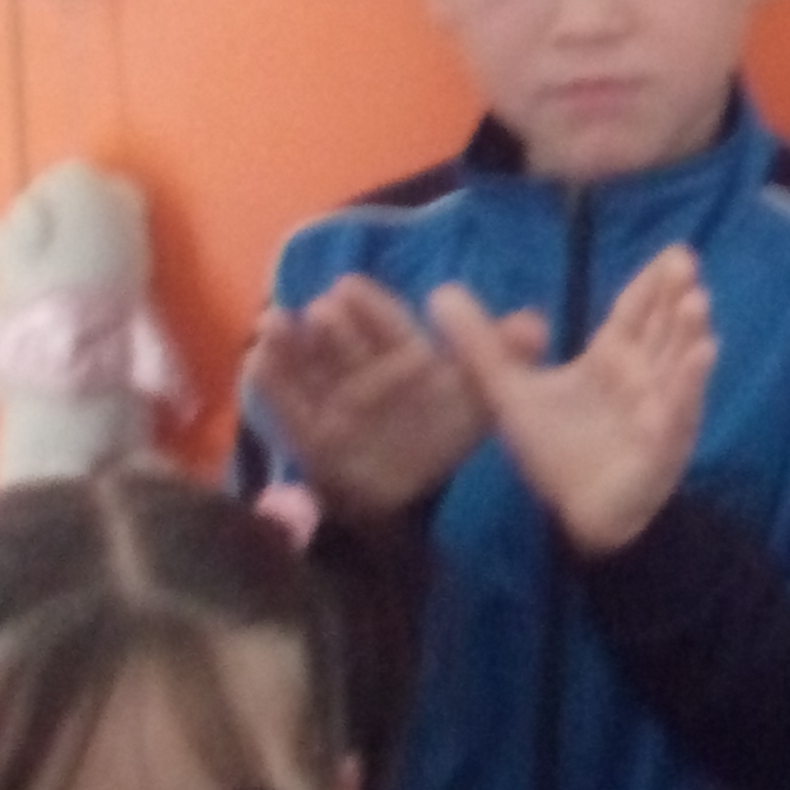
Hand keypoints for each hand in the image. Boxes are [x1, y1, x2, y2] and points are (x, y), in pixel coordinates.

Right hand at [244, 275, 493, 518]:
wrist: (408, 503)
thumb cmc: (442, 440)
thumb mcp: (478, 402)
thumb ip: (504, 360)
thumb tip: (535, 323)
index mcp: (404, 358)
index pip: (387, 327)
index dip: (368, 308)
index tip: (347, 286)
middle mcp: (364, 373)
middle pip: (343, 346)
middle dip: (328, 329)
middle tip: (316, 312)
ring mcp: (333, 401)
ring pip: (310, 369)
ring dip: (290, 348)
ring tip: (271, 326)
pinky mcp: (310, 435)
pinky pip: (289, 411)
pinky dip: (273, 388)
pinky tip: (254, 362)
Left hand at [428, 246, 714, 554]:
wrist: (579, 512)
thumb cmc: (558, 450)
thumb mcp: (510, 392)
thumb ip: (480, 345)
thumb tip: (440, 291)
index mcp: (612, 357)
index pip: (635, 311)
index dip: (652, 282)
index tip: (673, 250)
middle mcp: (643, 375)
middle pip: (662, 328)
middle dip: (675, 296)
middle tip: (686, 262)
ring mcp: (660, 407)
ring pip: (678, 362)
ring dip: (688, 332)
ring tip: (696, 301)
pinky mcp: (665, 443)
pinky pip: (680, 410)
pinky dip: (690, 383)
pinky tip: (702, 355)